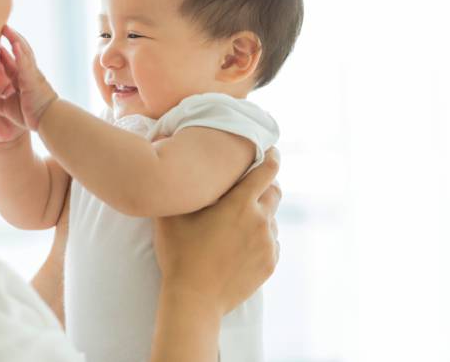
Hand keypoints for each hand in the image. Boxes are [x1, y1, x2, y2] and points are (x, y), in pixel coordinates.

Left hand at [0, 26, 58, 131]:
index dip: (1, 52)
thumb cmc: (30, 115)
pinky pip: (27, 64)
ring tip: (6, 28)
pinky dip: (21, 54)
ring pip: (24, 52)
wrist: (47, 120)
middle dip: (10, 38)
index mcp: (20, 78)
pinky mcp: (34, 79)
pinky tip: (15, 44)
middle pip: (18, 51)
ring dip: (15, 39)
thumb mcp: (5, 107)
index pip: (8, 61)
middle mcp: (26, 73)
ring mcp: (31, 74)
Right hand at [153, 148, 281, 315]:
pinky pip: (272, 242)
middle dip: (266, 185)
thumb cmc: (179, 253)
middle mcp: (260, 220)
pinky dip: (261, 238)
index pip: (267, 169)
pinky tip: (241, 244)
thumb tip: (176, 166)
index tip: (270, 150)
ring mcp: (268, 243)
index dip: (271, 156)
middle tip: (250, 186)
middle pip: (275, 191)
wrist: (194, 299)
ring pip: (272, 219)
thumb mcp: (174, 214)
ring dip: (261, 214)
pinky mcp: (270, 263)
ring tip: (238, 223)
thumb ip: (184, 187)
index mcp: (240, 202)